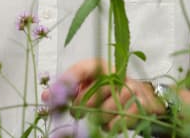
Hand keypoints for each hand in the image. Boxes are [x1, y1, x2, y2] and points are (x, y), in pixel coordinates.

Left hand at [42, 58, 165, 130]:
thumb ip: (66, 91)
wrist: (138, 96)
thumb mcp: (84, 86)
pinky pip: (123, 118)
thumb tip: (47, 96)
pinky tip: (107, 125)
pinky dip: (112, 125)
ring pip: (110, 107)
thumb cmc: (105, 90)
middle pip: (96, 90)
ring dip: (98, 117)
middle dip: (83, 105)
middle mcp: (116, 73)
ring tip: (94, 118)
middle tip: (76, 112)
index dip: (68, 81)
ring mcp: (131, 87)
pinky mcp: (142, 102)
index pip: (81, 69)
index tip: (56, 95)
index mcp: (98, 66)